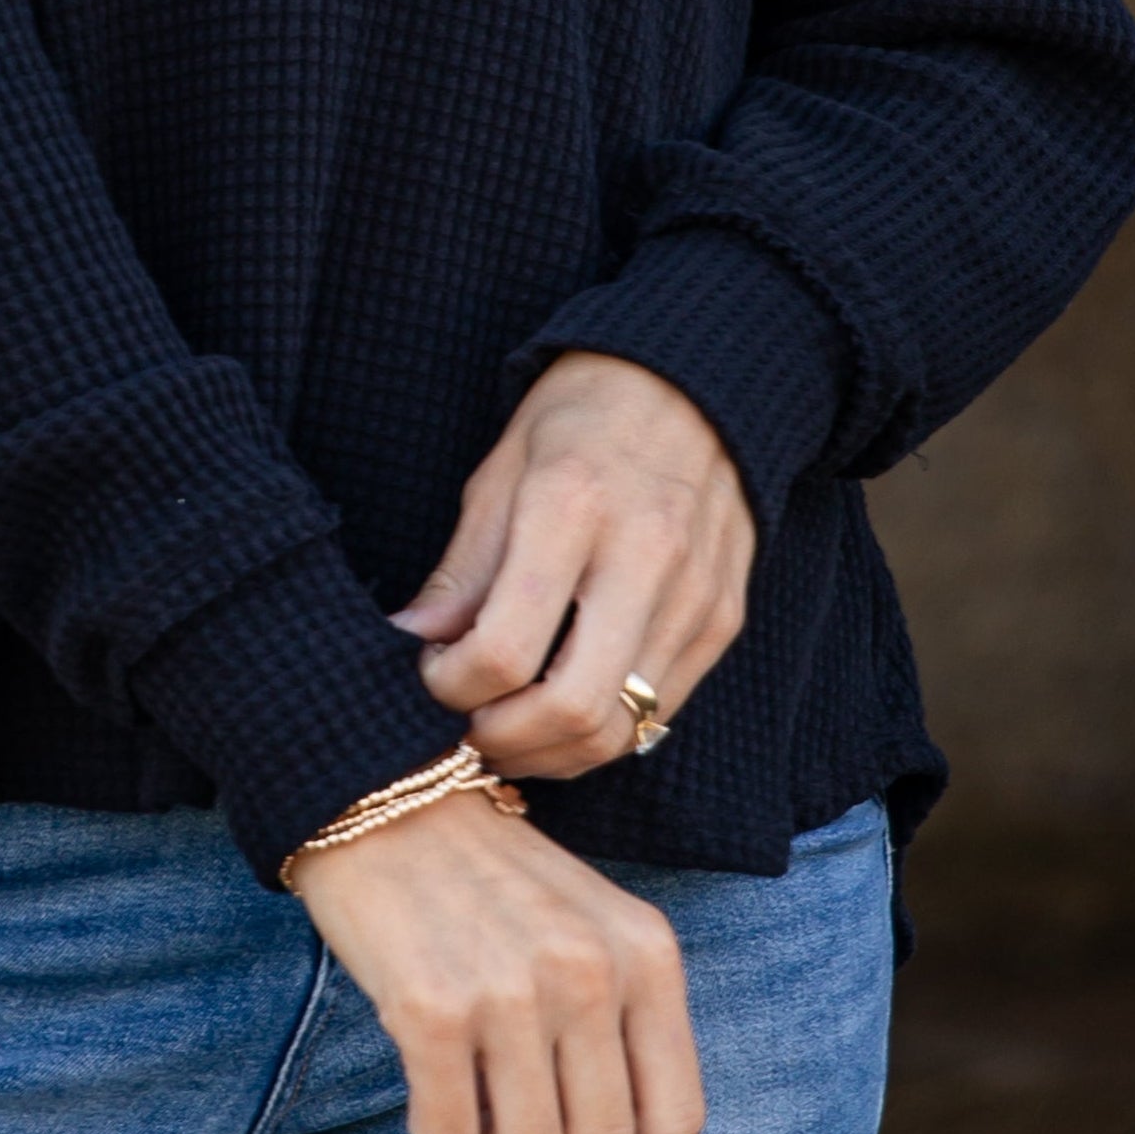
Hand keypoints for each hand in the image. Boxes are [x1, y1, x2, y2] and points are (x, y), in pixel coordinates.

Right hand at [287, 786, 704, 1133]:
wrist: (387, 800)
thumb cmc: (496, 881)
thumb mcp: (595, 935)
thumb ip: (647, 1041)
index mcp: (646, 950)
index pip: (674, 1117)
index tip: (580, 1115)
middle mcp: (590, 969)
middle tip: (513, 1080)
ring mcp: (512, 990)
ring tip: (472, 1071)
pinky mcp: (433, 1010)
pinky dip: (434, 1123)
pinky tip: (427, 1065)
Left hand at [391, 353, 754, 777]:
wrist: (697, 381)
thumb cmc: (582, 418)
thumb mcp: (502, 469)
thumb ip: (463, 567)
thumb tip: (411, 641)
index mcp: (571, 505)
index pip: (505, 647)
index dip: (451, 686)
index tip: (430, 672)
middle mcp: (643, 557)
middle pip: (570, 710)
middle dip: (504, 742)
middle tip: (466, 725)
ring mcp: (694, 596)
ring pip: (620, 731)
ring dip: (552, 752)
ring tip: (508, 728)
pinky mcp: (723, 620)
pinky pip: (660, 712)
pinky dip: (603, 730)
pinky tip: (563, 706)